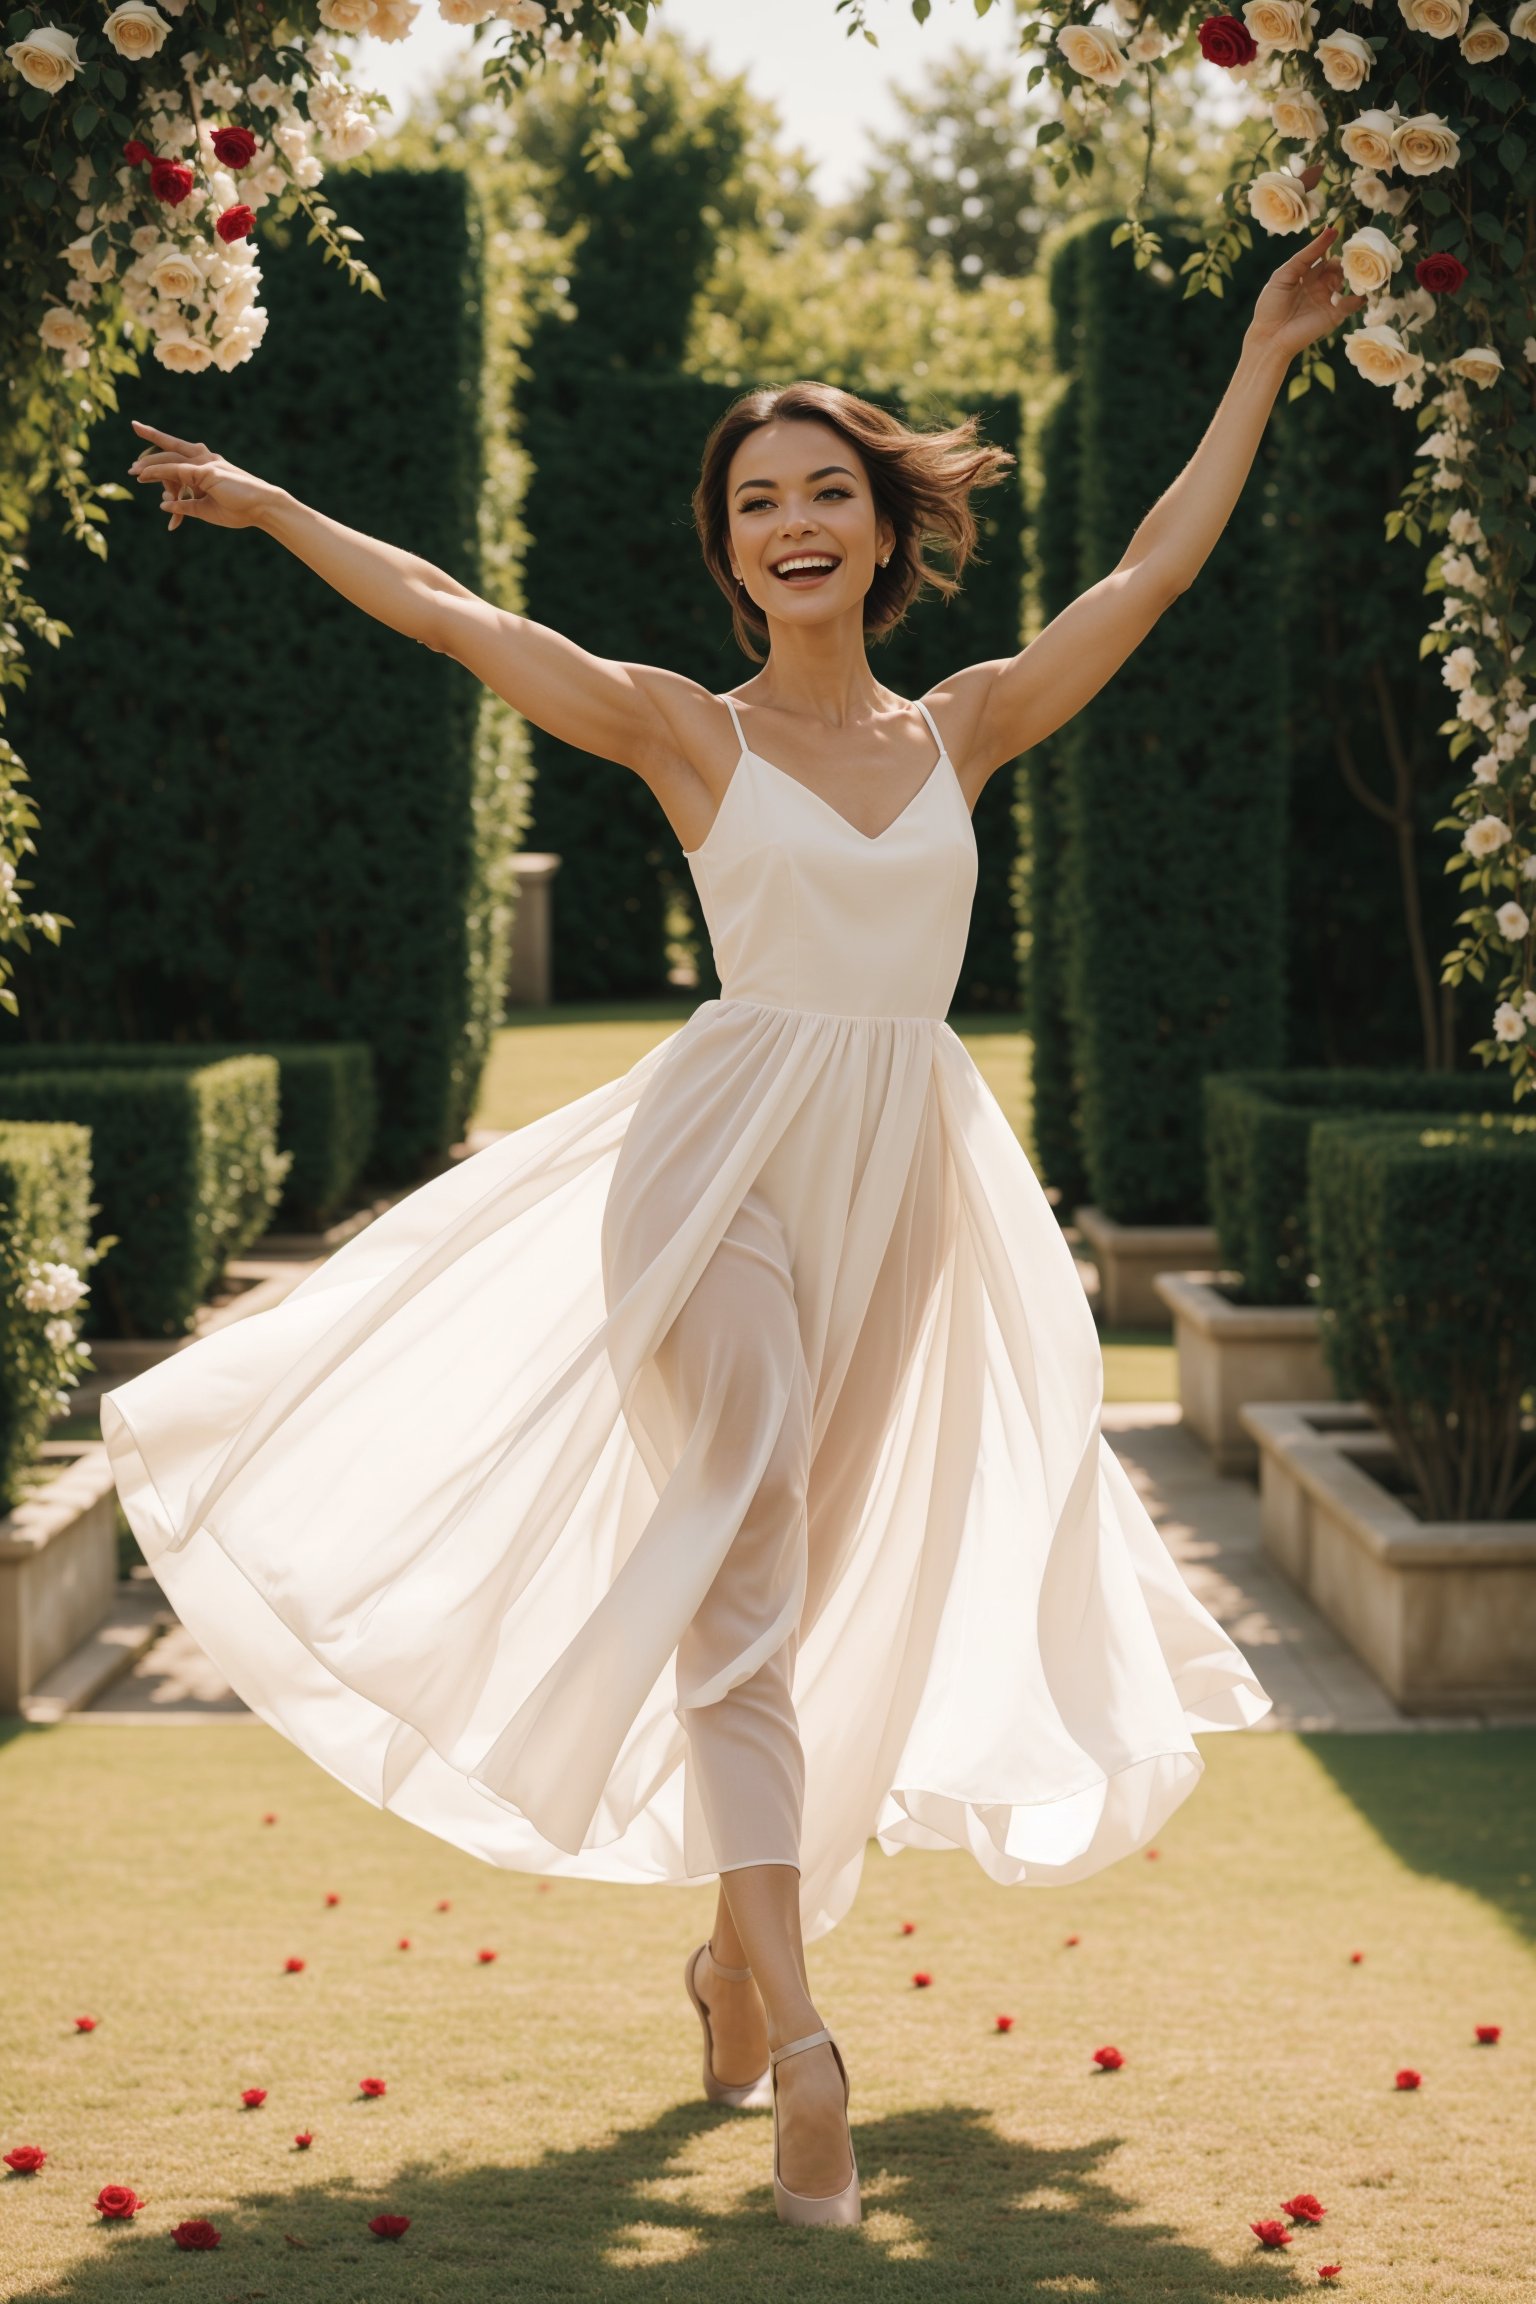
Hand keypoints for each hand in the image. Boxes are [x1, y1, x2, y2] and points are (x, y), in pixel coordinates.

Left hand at [127, 420, 279, 531]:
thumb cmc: (239, 509)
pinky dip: (157, 472)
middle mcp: (205, 460)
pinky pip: (175, 470)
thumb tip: (164, 505)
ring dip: (150, 463)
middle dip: (153, 436)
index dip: (163, 446)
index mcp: (206, 468)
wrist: (261, 507)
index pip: (180, 453)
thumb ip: (185, 506)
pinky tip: (143, 475)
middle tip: (135, 430)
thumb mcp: (206, 509)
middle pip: (173, 445)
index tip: (148, 438)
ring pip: (170, 457)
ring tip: (133, 470)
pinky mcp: (205, 471)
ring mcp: (205, 463)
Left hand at [1246, 166, 1368, 362]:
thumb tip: (1330, 232)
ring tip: (1356, 265)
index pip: (1323, 256)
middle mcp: (1319, 286)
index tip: (1336, 232)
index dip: (1329, 245)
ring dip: (1353, 273)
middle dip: (1344, 259)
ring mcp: (1328, 300)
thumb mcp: (1285, 274)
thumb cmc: (1271, 305)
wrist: (1269, 337)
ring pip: (1347, 282)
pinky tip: (1361, 287)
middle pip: (1338, 267)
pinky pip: (1352, 303)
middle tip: (1348, 252)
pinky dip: (1359, 296)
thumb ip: (1306, 255)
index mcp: (1305, 275)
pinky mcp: (1334, 315)